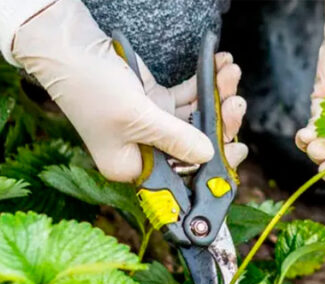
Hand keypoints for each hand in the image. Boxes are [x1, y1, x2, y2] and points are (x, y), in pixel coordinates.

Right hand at [11, 0, 246, 181]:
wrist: (69, 45)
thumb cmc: (91, 87)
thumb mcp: (137, 118)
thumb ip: (177, 139)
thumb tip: (210, 154)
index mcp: (133, 168)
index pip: (181, 178)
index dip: (212, 167)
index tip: (236, 150)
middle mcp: (144, 151)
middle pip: (195, 147)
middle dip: (220, 125)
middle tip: (236, 105)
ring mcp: (151, 125)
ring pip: (195, 119)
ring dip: (216, 97)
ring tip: (230, 75)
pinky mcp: (154, 102)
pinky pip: (186, 98)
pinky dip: (203, 84)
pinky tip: (219, 66)